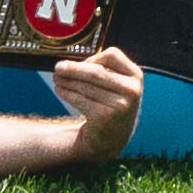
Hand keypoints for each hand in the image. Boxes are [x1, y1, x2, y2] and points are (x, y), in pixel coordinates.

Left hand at [44, 48, 147, 163]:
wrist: (113, 137)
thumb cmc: (112, 104)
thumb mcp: (119, 86)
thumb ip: (105, 70)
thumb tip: (71, 62)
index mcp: (136, 76)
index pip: (112, 55)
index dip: (94, 58)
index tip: (83, 63)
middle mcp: (131, 90)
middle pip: (96, 71)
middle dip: (73, 68)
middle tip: (58, 66)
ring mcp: (119, 105)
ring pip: (85, 86)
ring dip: (67, 81)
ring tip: (57, 78)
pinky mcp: (104, 117)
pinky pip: (80, 100)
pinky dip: (67, 93)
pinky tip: (59, 90)